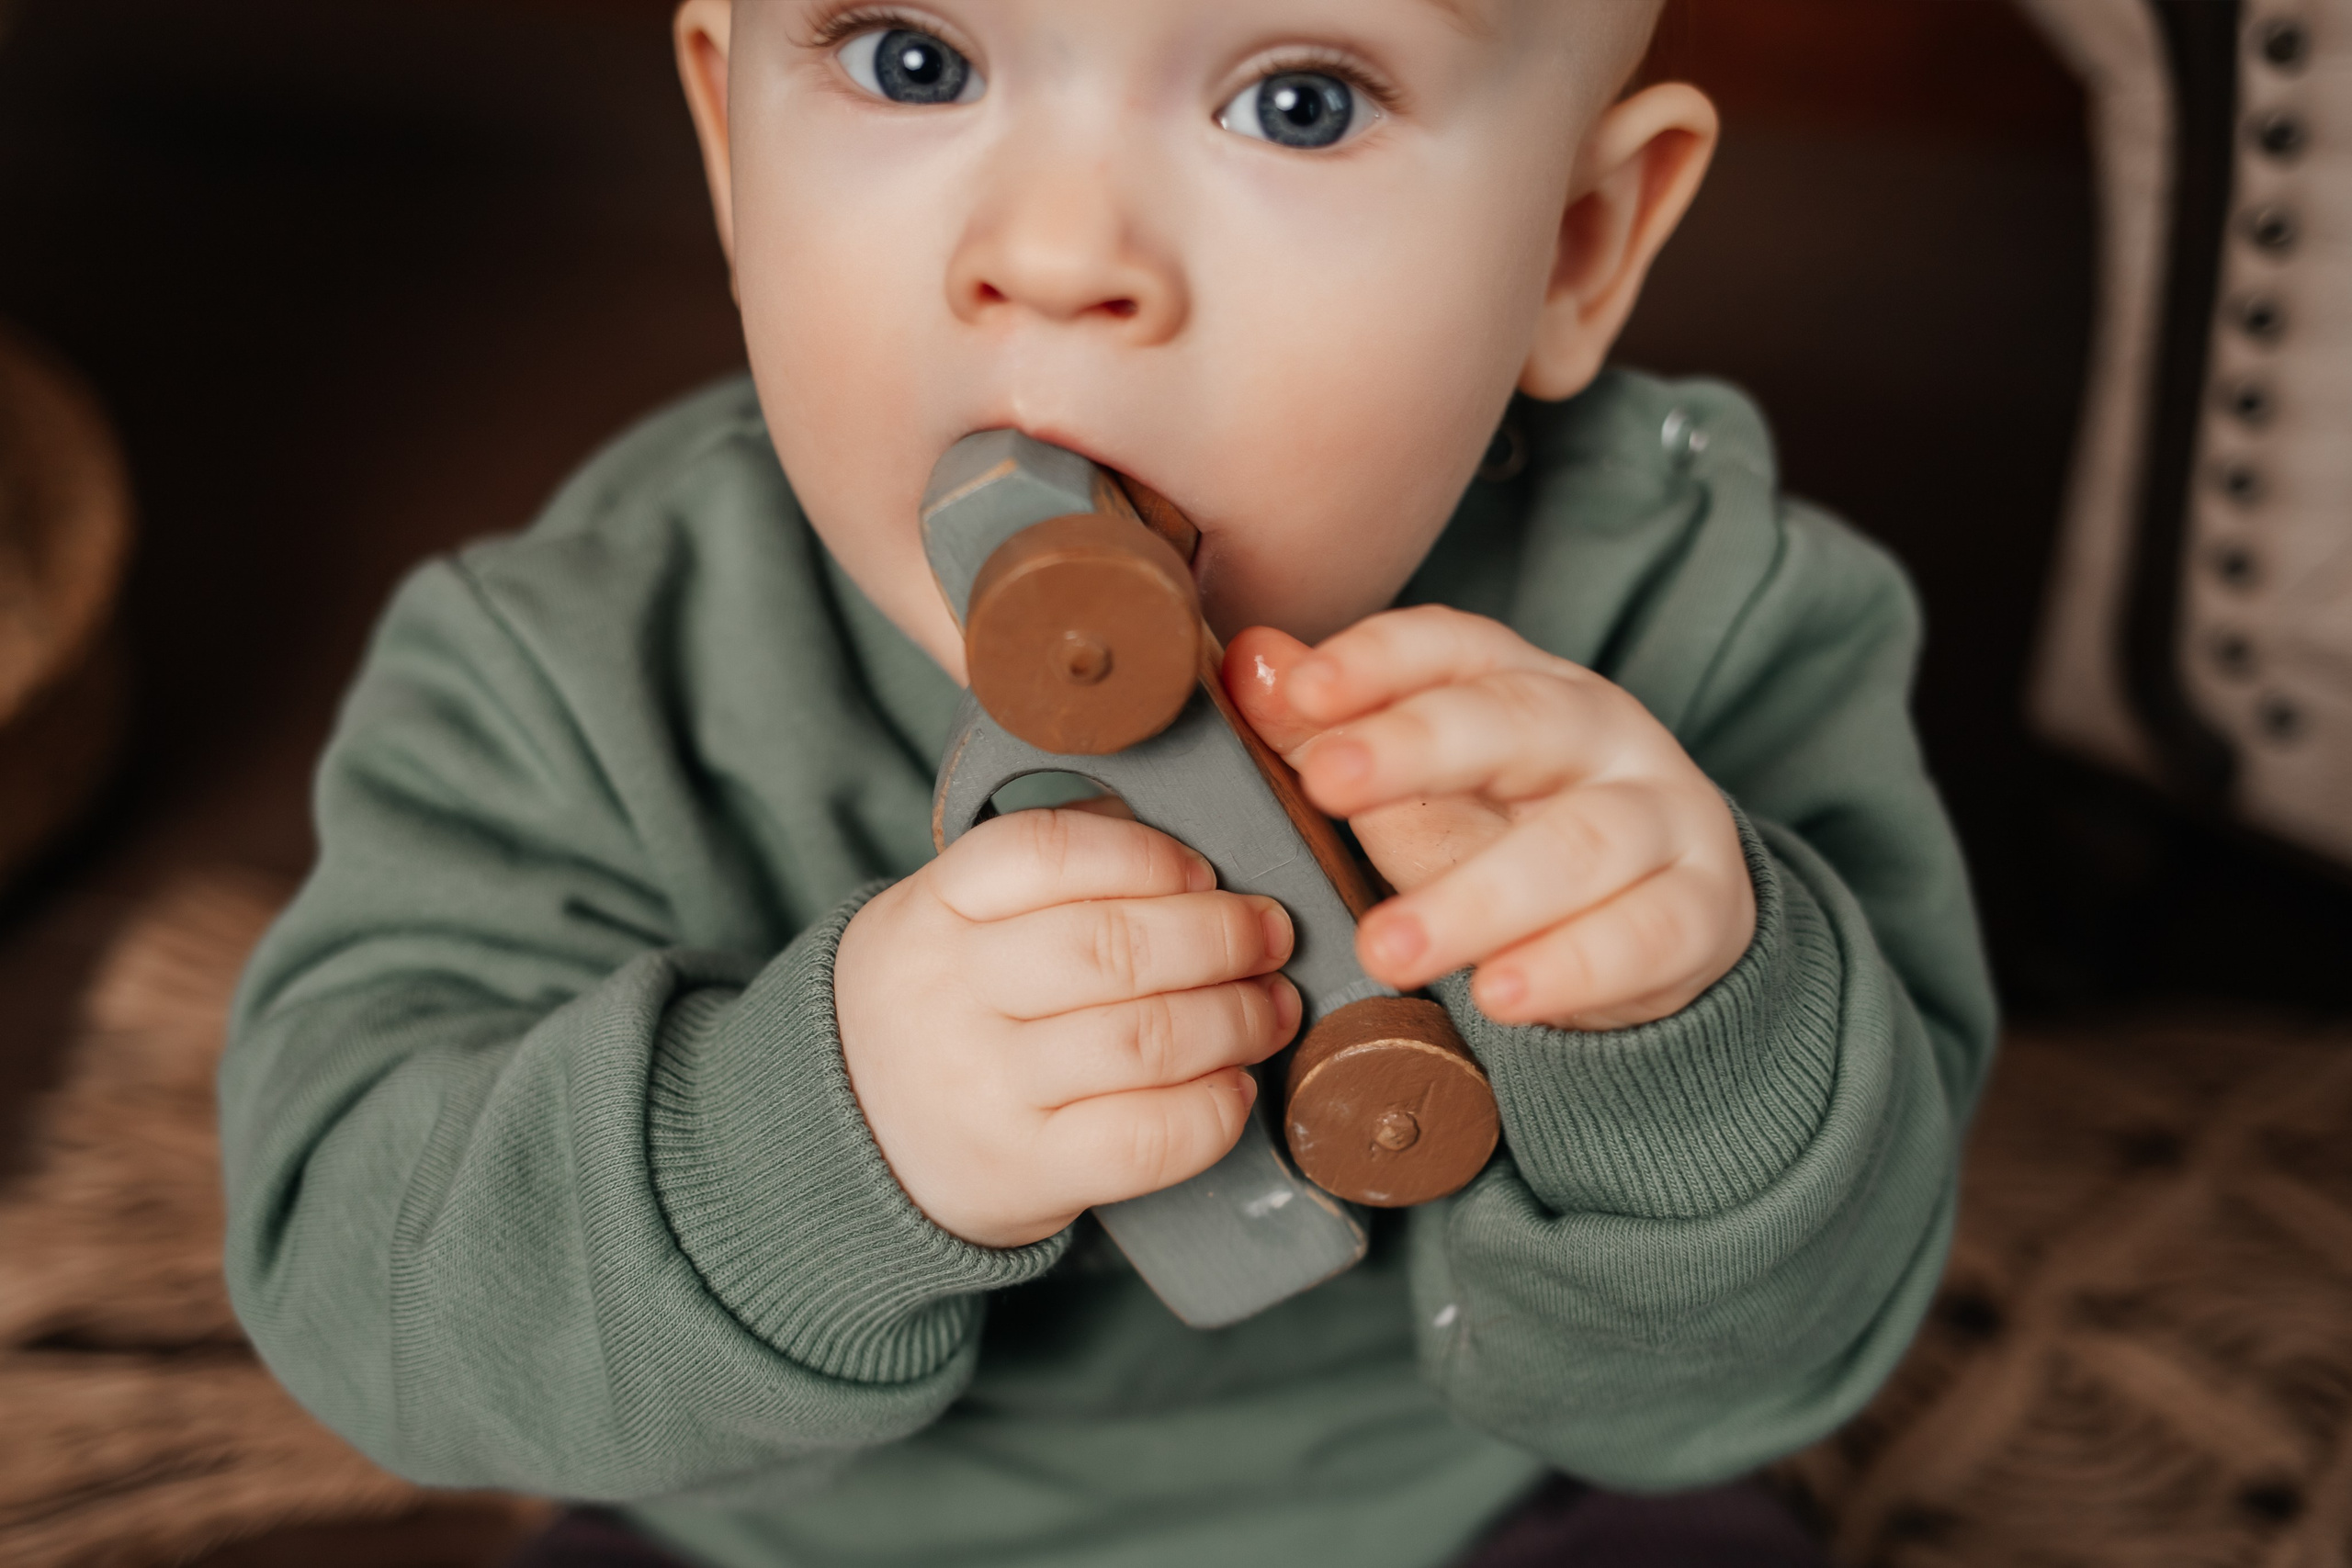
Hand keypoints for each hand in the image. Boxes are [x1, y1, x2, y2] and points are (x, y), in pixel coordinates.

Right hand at [834, 807, 1299, 1247]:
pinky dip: (1213, 1110)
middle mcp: (949, 996)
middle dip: (1221, 937)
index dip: (1148, 855)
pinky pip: (1145, 1139)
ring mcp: (984, 1091)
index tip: (1204, 872)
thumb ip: (1048, 883)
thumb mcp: (949, 922)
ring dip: (1237, 1019)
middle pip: (1114, 948)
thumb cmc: (942, 1010)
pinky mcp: (1024, 1172)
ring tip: (1271, 1008)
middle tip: (1269, 937)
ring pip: (1144, 1040)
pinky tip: (1234, 1086)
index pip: (1047, 851)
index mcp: (932, 912)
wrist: (849, 1143)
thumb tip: (1198, 869)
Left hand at [1227, 605, 1754, 1030]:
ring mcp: (1665, 816)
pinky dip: (1571, 968)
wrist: (1663, 924)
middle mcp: (1600, 731)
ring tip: (1389, 949)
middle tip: (1327, 783)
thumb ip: (1333, 737)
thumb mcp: (1420, 794)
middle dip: (1416, 746)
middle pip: (1515, 722)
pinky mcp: (1703, 909)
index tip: (1300, 690)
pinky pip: (1644, 935)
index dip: (1378, 660)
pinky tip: (1503, 997)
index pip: (1452, 647)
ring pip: (1578, 843)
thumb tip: (1250, 665)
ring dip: (1477, 898)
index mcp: (1522, 683)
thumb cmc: (1513, 841)